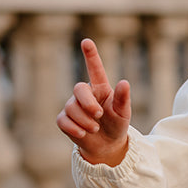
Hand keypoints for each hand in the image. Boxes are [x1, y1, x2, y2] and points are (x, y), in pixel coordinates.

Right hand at [56, 39, 130, 166]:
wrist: (107, 146)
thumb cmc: (116, 125)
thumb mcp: (123, 113)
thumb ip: (123, 99)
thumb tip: (124, 82)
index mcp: (101, 88)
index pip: (95, 69)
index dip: (91, 55)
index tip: (86, 42)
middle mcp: (85, 94)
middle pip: (79, 89)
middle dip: (88, 103)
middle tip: (99, 115)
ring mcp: (73, 106)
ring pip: (71, 107)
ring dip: (85, 121)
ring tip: (95, 128)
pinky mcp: (64, 119)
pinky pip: (63, 120)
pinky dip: (74, 129)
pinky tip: (83, 133)